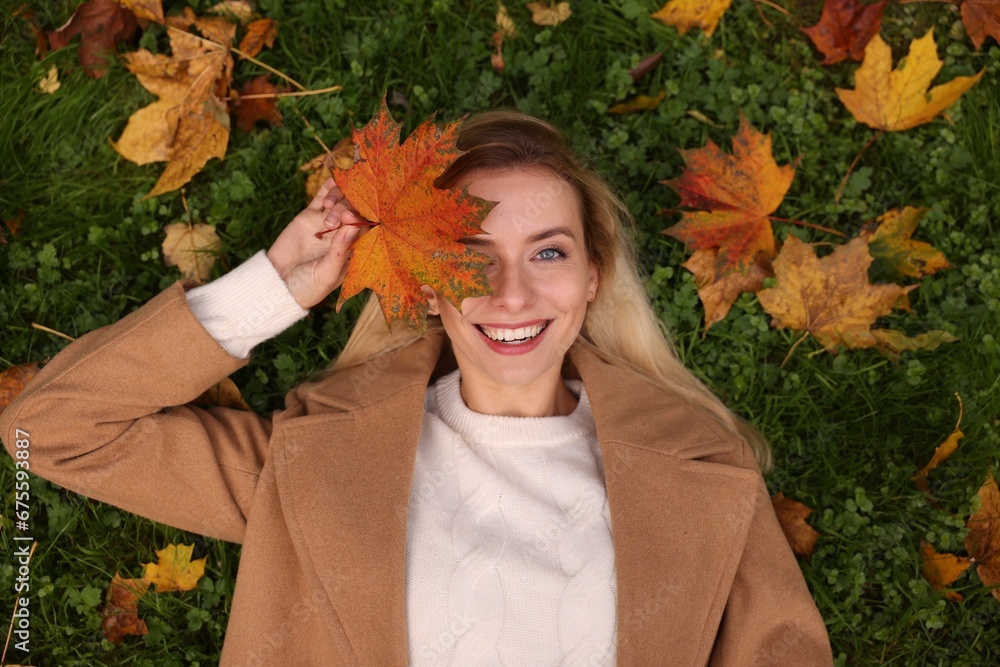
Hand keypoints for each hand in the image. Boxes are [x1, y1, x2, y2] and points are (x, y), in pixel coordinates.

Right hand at [266, 177, 369, 308]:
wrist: (277, 284)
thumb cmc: (307, 287)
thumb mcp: (326, 273)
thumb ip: (340, 251)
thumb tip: (354, 226)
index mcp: (352, 251)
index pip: (364, 230)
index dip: (360, 221)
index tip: (349, 220)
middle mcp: (342, 235)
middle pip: (354, 213)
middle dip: (348, 210)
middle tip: (337, 218)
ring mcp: (326, 224)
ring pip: (340, 203)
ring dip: (338, 201)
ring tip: (327, 212)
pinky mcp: (309, 216)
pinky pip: (322, 197)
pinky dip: (330, 187)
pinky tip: (333, 180)